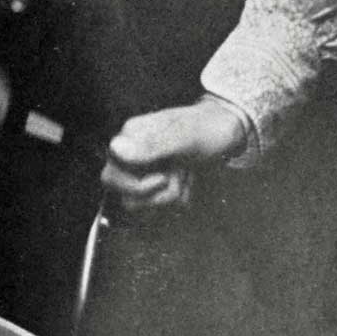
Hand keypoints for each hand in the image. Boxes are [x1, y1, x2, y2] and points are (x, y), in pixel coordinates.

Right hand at [103, 98, 249, 212]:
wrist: (225, 131)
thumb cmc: (206, 128)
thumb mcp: (184, 136)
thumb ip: (151, 145)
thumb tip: (116, 148)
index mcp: (130, 139)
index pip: (111, 178)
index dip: (138, 186)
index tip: (164, 177)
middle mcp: (131, 156)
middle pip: (125, 196)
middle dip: (158, 194)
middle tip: (178, 175)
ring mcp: (142, 171)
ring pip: (141, 205)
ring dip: (170, 196)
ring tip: (185, 176)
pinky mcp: (155, 184)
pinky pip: (156, 207)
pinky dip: (176, 200)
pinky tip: (186, 182)